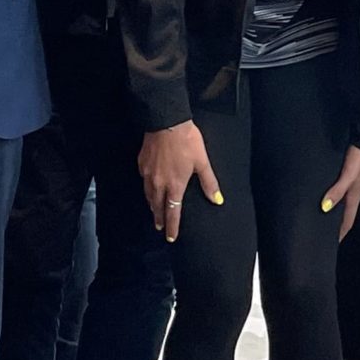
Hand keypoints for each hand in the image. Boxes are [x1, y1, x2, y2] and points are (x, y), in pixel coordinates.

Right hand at [139, 122, 221, 242]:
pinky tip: (149, 187)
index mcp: (175, 185)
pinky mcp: (142, 164)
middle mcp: (159, 184)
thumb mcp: (202, 162)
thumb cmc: (186, 141)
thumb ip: (209, 183)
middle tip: (161, 227)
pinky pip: (143, 181)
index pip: (173, 212)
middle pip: (157, 207)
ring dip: (152, 206)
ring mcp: (148, 174)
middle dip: (160, 219)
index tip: (171, 237)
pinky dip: (147, 189)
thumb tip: (217, 200)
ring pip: (148, 196)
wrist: (166, 122)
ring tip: (155, 211)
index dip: (172, 226)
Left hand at [322, 145, 359, 237]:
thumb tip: (325, 208)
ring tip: (325, 215)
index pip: (348, 220)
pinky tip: (330, 192)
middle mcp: (356, 191)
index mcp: (356, 195)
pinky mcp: (352, 173)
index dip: (341, 233)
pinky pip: (342, 190)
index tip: (334, 243)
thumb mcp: (348, 176)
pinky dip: (336, 195)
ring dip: (336, 209)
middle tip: (326, 232)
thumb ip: (337, 192)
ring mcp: (354, 182)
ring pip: (344, 202)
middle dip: (337, 224)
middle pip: (346, 213)